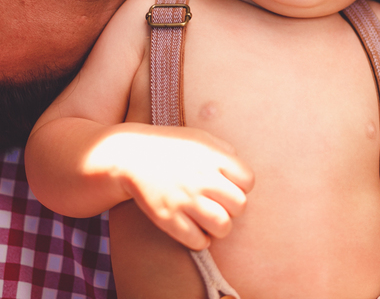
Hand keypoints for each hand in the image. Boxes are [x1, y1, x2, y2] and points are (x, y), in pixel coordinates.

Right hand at [91, 124, 254, 249]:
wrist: (130, 156)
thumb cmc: (170, 147)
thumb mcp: (199, 138)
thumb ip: (224, 151)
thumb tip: (241, 172)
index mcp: (212, 158)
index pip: (248, 181)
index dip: (241, 187)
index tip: (229, 187)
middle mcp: (201, 179)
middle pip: (239, 206)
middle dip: (233, 209)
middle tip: (220, 206)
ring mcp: (184, 200)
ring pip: (223, 226)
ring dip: (220, 227)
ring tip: (211, 222)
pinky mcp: (168, 218)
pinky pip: (198, 241)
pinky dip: (201, 240)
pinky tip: (196, 232)